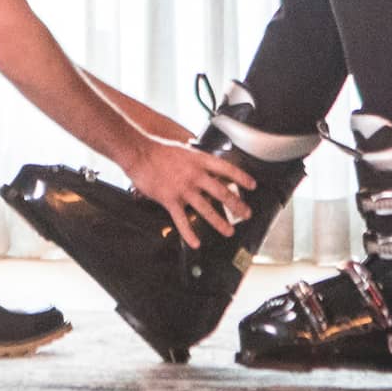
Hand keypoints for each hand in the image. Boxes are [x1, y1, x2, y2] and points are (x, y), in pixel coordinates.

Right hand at [127, 138, 255, 250]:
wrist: (139, 152)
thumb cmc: (159, 149)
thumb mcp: (184, 148)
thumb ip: (197, 159)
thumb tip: (207, 165)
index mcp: (199, 160)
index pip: (226, 169)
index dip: (241, 178)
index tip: (252, 185)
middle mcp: (195, 174)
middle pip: (221, 192)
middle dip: (237, 205)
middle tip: (246, 214)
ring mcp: (183, 188)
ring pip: (206, 208)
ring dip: (219, 221)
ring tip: (229, 231)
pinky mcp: (170, 199)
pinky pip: (182, 220)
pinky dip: (189, 233)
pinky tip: (196, 241)